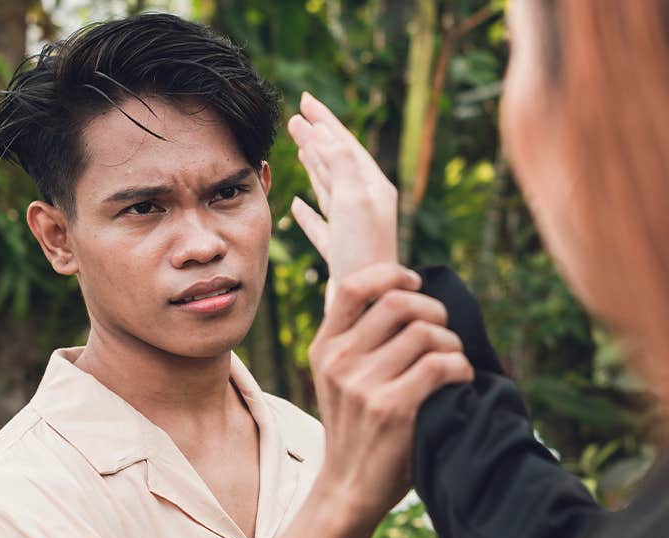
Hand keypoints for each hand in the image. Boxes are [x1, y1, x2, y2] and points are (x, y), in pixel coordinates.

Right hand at [287, 92, 398, 279]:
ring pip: (331, 189)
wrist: (369, 307)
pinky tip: (298, 205)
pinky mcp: (342, 254)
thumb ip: (341, 163)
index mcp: (373, 189)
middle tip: (294, 118)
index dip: (325, 121)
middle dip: (317, 139)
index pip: (346, 144)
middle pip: (338, 163)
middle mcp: (367, 206)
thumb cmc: (364, 254)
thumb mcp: (354, 200)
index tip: (304, 100)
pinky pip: (323, 225)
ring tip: (299, 149)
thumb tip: (324, 131)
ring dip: (314, 167)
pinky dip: (309, 212)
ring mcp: (354, 231)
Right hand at [309, 262, 473, 520]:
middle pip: (399, 304)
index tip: (415, 281)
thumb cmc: (358, 427)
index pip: (352, 287)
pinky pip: (440, 364)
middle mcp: (339, 362)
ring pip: (426, 333)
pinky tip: (460, 380)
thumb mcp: (339, 379)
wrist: (350, 487)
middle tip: (443, 331)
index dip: (390, 275)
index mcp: (325, 348)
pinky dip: (461, 368)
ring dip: (452, 344)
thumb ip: (359, 340)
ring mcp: (363, 386)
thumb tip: (406, 292)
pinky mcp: (393, 408)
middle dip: (433, 310)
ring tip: (453, 362)